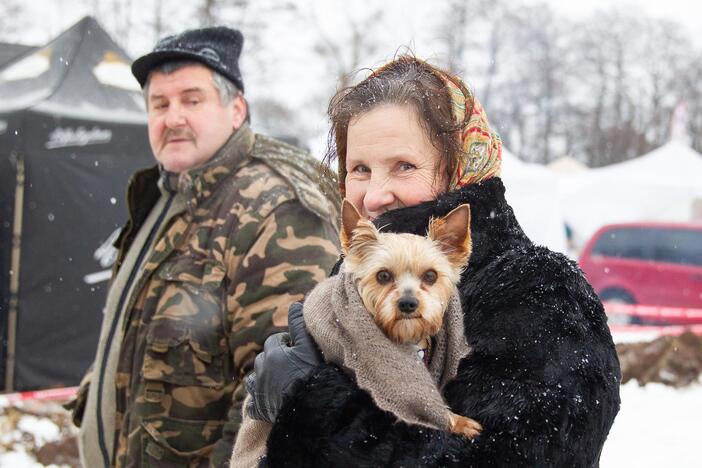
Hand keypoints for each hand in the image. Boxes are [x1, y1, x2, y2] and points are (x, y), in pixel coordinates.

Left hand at [245, 301, 321, 422]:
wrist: (310, 405)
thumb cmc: (311, 373)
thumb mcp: (308, 345)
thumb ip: (299, 324)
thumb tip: (294, 304)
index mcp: (272, 353)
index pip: (275, 341)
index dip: (287, 343)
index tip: (298, 349)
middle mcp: (261, 370)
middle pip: (263, 358)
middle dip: (274, 359)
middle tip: (291, 365)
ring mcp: (259, 390)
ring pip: (253, 379)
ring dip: (262, 378)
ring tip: (276, 381)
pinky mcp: (260, 409)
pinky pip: (252, 405)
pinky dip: (257, 403)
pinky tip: (265, 403)